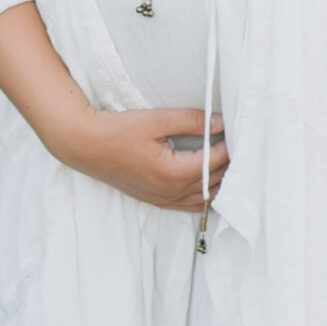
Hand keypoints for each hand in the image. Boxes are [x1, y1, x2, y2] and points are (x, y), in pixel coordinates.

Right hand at [56, 107, 227, 211]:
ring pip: (204, 199)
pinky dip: (204, 195)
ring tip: (231, 163)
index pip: (215, 162)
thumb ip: (191, 121)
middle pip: (214, 182)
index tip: (240, 132)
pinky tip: (209, 183)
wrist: (84, 146)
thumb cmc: (117, 130)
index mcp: (174, 173)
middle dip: (230, 164)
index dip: (230, 147)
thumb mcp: (156, 120)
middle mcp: (171, 192)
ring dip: (220, 182)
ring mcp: (162, 199)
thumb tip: (221, 122)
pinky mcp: (154, 199)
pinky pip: (189, 205)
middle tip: (241, 145)